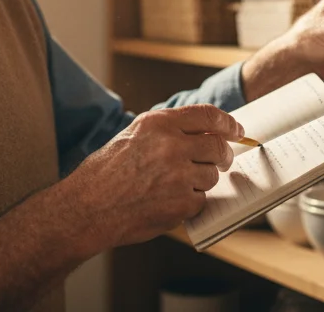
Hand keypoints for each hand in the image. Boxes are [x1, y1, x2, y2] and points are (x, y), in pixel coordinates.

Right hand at [62, 105, 243, 249]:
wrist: (87, 207)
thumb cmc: (105, 172)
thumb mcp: (134, 135)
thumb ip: (168, 130)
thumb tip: (202, 134)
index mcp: (159, 123)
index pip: (207, 116)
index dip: (227, 124)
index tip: (236, 131)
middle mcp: (172, 145)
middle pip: (217, 147)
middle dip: (223, 156)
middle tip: (221, 162)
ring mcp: (178, 174)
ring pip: (211, 175)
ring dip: (201, 181)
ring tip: (175, 186)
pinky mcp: (181, 202)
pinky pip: (200, 200)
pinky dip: (189, 203)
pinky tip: (167, 202)